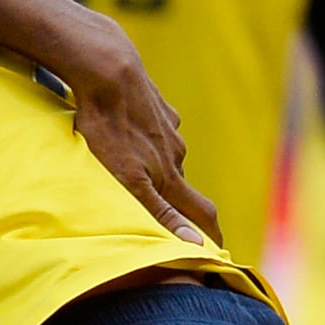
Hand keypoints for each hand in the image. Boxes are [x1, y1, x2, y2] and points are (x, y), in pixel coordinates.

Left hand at [47, 19, 219, 247]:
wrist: (109, 72)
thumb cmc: (110, 129)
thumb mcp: (129, 181)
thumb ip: (159, 213)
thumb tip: (194, 244)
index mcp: (169, 176)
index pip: (201, 213)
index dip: (210, 235)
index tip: (215, 252)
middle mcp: (176, 153)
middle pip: (183, 186)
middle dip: (181, 204)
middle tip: (172, 216)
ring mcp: (167, 128)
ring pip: (168, 158)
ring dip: (159, 171)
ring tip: (138, 178)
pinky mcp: (156, 107)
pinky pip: (157, 131)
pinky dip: (149, 141)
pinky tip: (131, 138)